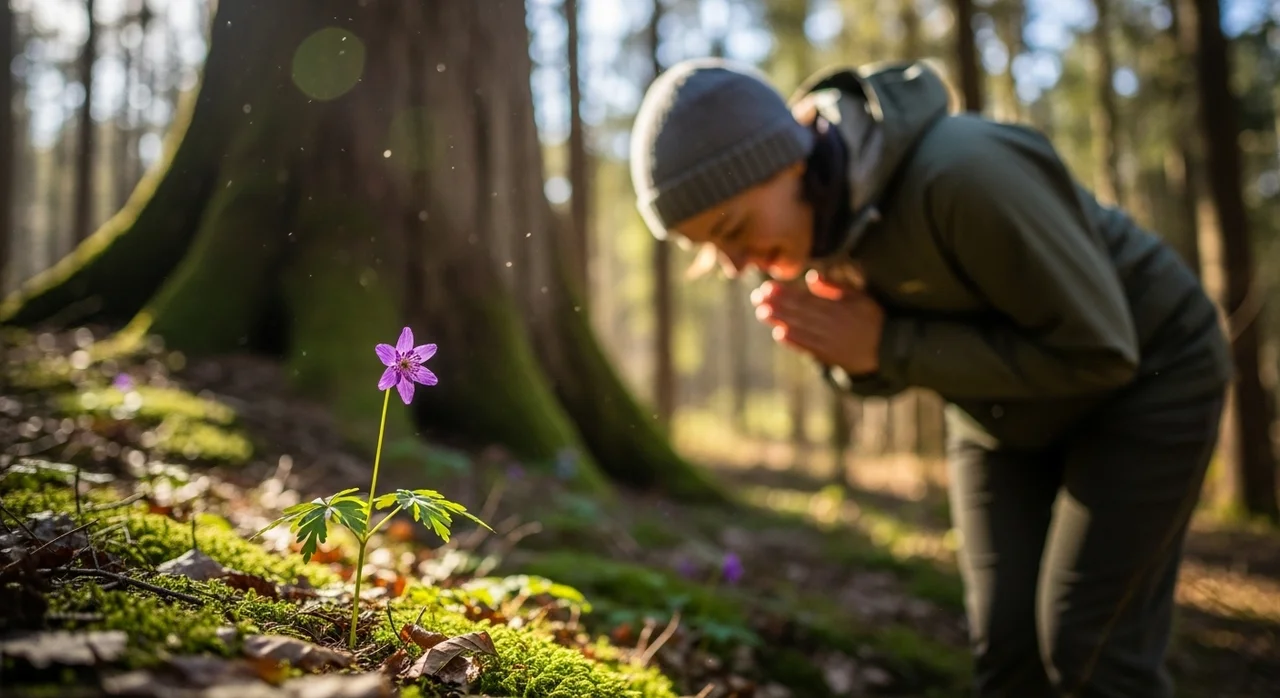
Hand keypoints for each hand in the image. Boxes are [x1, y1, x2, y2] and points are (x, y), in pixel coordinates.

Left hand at [750, 270, 885, 375]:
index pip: (807, 298)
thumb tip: (812, 277)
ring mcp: (831, 341)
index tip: (767, 287)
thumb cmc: (872, 317)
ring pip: (802, 329)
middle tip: (756, 298)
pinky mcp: (830, 356)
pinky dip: (794, 342)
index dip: (786, 293)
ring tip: (762, 313)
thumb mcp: (859, 296)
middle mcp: (833, 324)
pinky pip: (809, 348)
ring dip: (780, 321)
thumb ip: (835, 287)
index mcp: (839, 307)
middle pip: (800, 313)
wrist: (888, 349)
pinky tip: (779, 334)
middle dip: (777, 305)